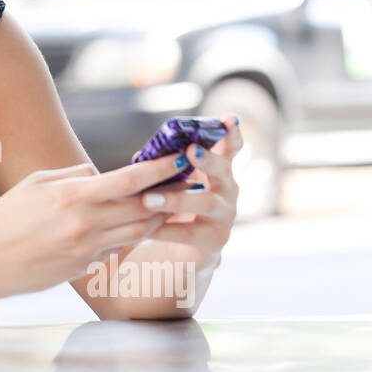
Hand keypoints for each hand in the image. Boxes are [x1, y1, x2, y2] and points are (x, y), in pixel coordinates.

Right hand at [0, 152, 189, 304]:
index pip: (129, 181)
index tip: (182, 159)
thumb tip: (99, 174)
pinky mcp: (83, 268)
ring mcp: (86, 250)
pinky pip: (116, 249)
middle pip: (142, 208)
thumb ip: (73, 176)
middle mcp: (85, 224)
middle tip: (187, 181)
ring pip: (136, 231)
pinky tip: (131, 226)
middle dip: (167, 194)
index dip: (160, 170)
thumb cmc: (5, 218)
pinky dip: (127, 236)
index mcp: (72, 197)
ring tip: (166, 203)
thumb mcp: (35, 184)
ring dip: (154, 217)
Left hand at [138, 116, 243, 268]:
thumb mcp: (165, 181)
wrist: (172, 252)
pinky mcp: (213, 241)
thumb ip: (159, 166)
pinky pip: (189, 233)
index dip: (231, 134)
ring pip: (206, 202)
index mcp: (215, 169)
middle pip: (222, 170)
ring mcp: (223, 216)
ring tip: (147, 199)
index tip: (229, 120)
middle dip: (207, 159)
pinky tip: (146, 229)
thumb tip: (140, 156)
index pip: (229, 147)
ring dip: (176, 198)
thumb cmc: (167, 206)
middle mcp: (226, 189)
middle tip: (189, 151)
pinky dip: (165, 230)